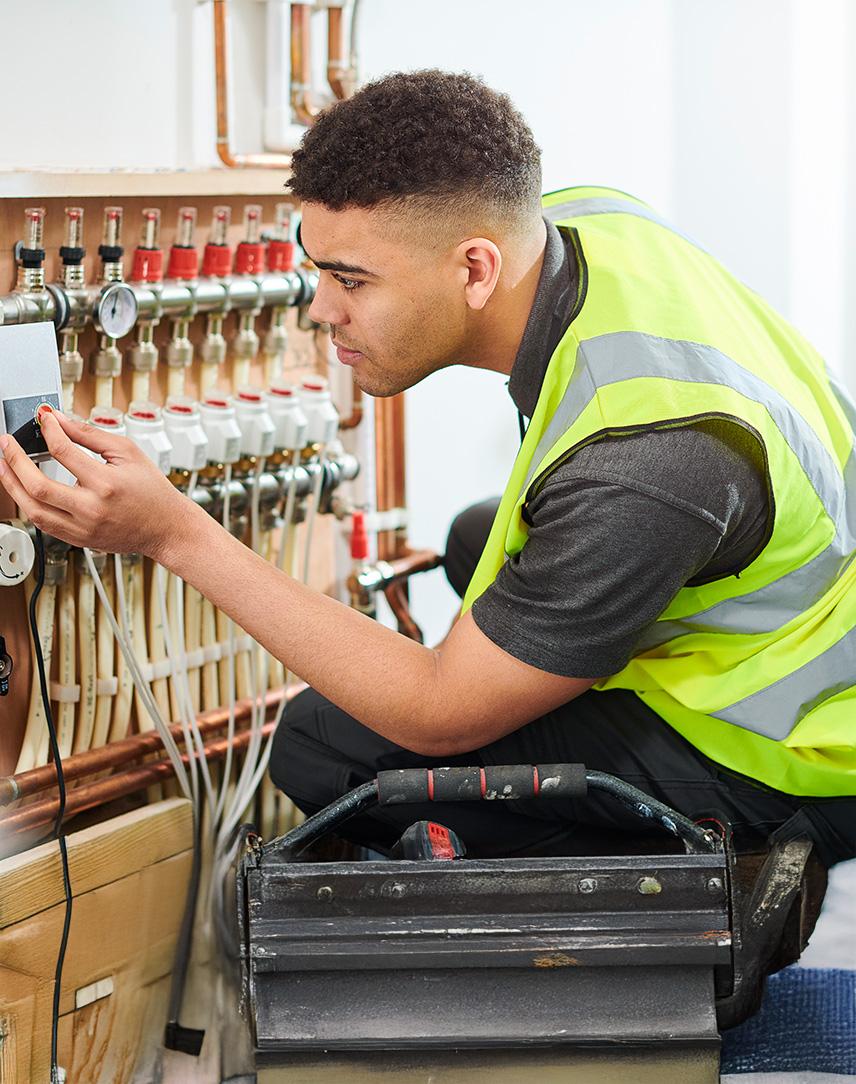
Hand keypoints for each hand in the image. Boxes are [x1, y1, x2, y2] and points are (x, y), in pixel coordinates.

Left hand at [0, 410, 190, 559]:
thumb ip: (89, 434)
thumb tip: (59, 420)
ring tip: (4, 466)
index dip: (48, 431)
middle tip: (6, 444)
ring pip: (33, 509)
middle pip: (37, 486)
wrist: (166, 527)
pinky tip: (23, 489)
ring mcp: (83, 528)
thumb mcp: (128, 452)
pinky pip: (44, 524)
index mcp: (106, 484)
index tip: (42, 418)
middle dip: (15, 460)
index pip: (63, 451)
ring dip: (12, 486)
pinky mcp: (79, 539)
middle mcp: (91, 509)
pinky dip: (29, 504)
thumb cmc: (152, 491)